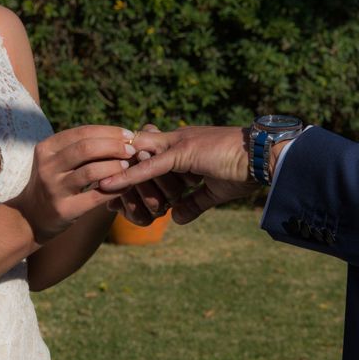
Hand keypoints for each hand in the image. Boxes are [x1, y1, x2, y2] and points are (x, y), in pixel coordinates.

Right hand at [8, 125, 134, 242]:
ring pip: (91, 172)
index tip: (128, 134)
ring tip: (128, 166)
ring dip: (115, 167)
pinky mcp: (64, 209)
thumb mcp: (57, 160)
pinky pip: (96, 196)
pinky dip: (115, 189)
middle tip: (132, 150)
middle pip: (86, 148)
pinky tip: (127, 185)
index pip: (83, 132)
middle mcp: (47, 166)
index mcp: (46, 148)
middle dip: (114, 146)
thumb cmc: (54, 182)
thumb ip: (81, 147)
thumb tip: (120, 135)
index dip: (109, 131)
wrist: (30, 217)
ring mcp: (54, 188)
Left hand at [100, 126, 259, 223]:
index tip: (112, 184)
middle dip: (116, 168)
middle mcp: (176, 140)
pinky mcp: (182, 153)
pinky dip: (127, 177)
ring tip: (91, 187)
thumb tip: (178, 219)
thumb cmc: (245, 171)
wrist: (267, 158)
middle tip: (95, 186)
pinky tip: (107, 185)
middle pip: (137, 153)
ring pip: (138, 159)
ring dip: (116, 173)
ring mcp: (178, 144)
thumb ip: (194, 203)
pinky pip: (148, 167)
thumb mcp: (214, 192)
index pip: (149, 156)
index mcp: (183, 147)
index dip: (131, 168)